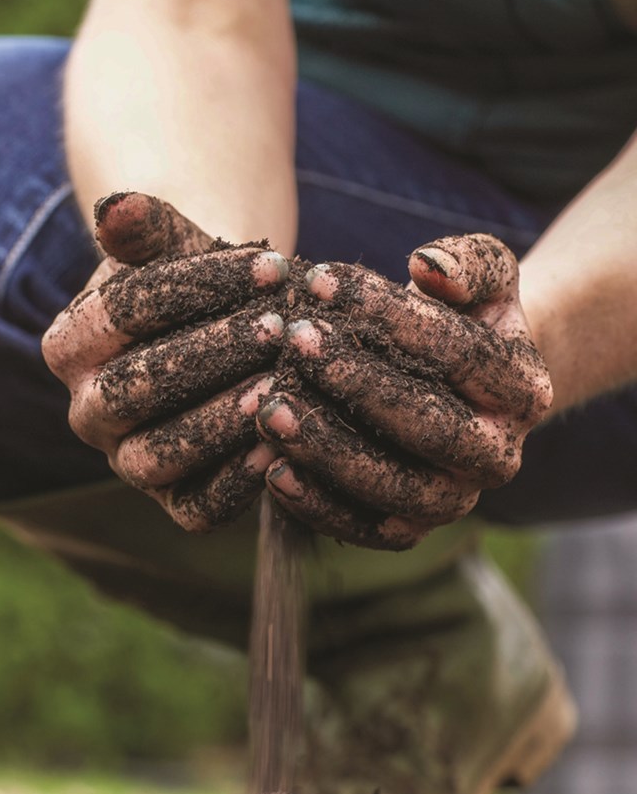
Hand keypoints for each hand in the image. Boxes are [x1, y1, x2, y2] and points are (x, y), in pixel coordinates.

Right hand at [42, 193, 288, 529]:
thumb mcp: (176, 246)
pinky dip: (236, 483)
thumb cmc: (202, 283)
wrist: (232, 328)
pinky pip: (197, 508)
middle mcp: (86, 411)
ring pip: (157, 454)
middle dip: (212, 355)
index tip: (270, 266)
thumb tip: (115, 208)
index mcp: (69, 344)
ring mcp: (125, 461)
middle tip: (279, 328)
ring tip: (279, 386)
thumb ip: (146, 226)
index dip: (195, 287)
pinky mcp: (174, 502)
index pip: (123, 314)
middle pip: (134, 388)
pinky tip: (281, 446)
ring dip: (221, 421)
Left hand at [256, 234, 552, 548]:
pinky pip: (364, 530)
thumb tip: (428, 267)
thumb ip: (467, 262)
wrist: (457, 385)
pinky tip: (270, 469)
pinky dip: (316, 505)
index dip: (388, 314)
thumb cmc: (461, 316)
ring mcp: (456, 500)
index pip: (457, 351)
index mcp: (523, 390)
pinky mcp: (410, 530)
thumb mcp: (483, 276)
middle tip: (292, 343)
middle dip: (355, 383)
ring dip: (328, 450)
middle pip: (430, 427)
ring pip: (396, 489)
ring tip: (269, 408)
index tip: (320, 281)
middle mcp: (499, 456)